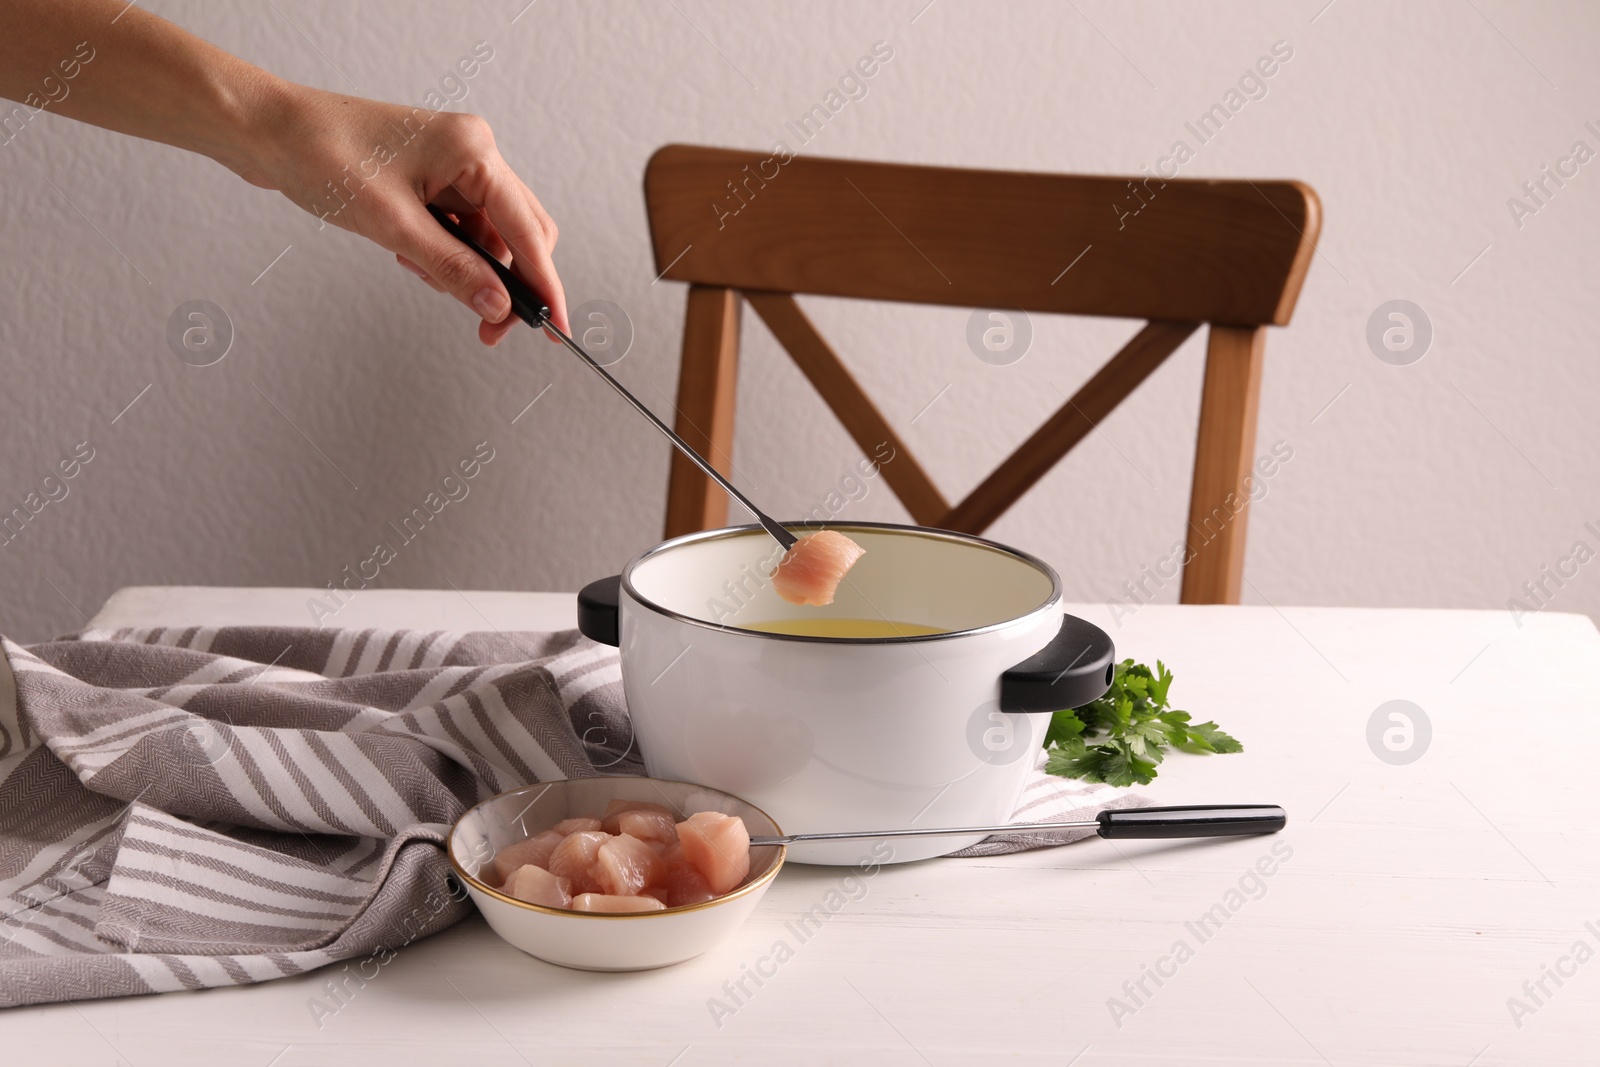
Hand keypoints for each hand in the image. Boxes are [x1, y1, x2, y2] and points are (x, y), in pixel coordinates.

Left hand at [228, 83, 566, 345]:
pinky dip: (443, 252)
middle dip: (505, 282)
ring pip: (487, 235)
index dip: (545, 284)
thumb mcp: (393, 226)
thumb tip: (496, 305)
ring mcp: (452, 164)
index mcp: (473, 151)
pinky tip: (408, 254)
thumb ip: (452, 269)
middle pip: (519, 233)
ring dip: (465, 267)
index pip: (528, 231)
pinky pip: (459, 226)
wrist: (269, 132)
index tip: (557, 326)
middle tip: (489, 326)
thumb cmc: (323, 156)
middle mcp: (472, 152)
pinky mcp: (431, 176)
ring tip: (415, 269)